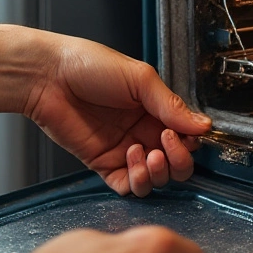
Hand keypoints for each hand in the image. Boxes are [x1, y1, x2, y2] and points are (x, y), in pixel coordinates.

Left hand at [23, 35, 210, 195]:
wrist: (48, 76)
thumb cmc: (89, 65)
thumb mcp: (139, 78)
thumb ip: (171, 105)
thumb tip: (203, 125)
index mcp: (155, 109)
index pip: (186, 136)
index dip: (191, 141)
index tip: (184, 133)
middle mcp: (143, 132)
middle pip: (176, 163)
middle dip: (179, 160)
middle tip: (167, 143)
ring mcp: (124, 151)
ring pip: (156, 179)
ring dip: (159, 172)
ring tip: (150, 154)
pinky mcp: (103, 164)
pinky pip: (129, 186)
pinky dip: (137, 181)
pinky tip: (131, 158)